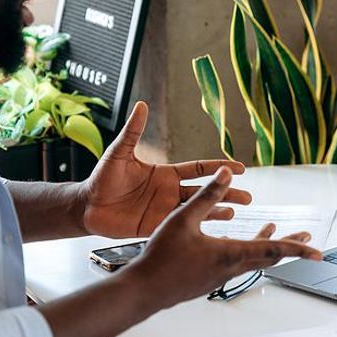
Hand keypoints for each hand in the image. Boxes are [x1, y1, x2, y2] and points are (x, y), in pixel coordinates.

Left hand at [82, 101, 251, 237]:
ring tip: (236, 213)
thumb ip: (133, 132)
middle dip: (227, 193)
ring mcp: (165, 211)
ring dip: (217, 212)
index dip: (219, 167)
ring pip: (197, 211)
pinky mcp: (157, 227)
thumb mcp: (119, 153)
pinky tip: (211, 231)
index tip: (239, 167)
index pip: (198, 169)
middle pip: (205, 192)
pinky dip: (198, 229)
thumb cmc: (102, 178)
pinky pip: (181, 228)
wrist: (87, 206)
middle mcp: (169, 192)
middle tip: (249, 197)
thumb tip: (142, 105)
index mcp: (165, 174)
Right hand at [121, 167, 321, 308]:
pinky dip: (247, 250)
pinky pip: (237, 263)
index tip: (318, 251)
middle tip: (309, 239)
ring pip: (253, 259)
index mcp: (230, 254)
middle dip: (290, 246)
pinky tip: (236, 241)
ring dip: (267, 245)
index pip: (273, 250)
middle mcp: (230, 268)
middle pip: (269, 256)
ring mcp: (220, 276)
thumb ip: (207, 195)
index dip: (297, 247)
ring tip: (275, 230)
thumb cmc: (161, 257)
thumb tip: (226, 173)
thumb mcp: (184, 219)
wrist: (144, 290)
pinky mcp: (209, 279)